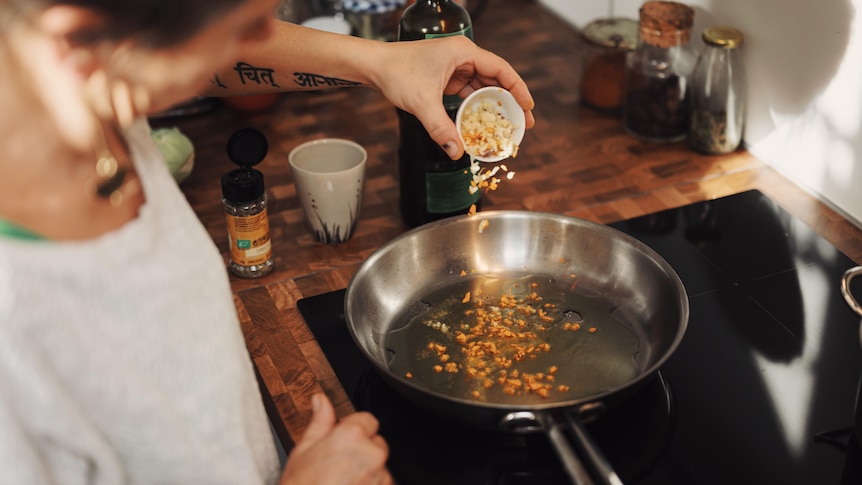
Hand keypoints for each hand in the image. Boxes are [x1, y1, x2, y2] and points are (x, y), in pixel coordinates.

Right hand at [279, 393, 391, 484]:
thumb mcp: (303, 450)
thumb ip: (320, 421)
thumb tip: (321, 401)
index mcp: (352, 436)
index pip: (368, 420)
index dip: (354, 431)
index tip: (344, 443)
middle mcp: (371, 454)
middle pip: (377, 444)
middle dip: (363, 453)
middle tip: (339, 467)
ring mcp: (380, 477)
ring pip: (380, 468)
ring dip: (368, 473)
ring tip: (343, 484)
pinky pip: (382, 484)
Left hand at [371, 36, 534, 159]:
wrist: (374, 67)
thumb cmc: (397, 72)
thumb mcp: (422, 102)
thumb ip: (440, 128)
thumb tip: (456, 152)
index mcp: (463, 52)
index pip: (501, 69)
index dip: (518, 89)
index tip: (528, 108)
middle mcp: (463, 56)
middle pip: (496, 79)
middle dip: (509, 102)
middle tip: (522, 124)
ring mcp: (455, 67)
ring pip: (482, 87)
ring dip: (493, 106)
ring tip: (506, 126)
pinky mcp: (447, 77)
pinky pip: (468, 93)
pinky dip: (476, 107)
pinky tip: (482, 123)